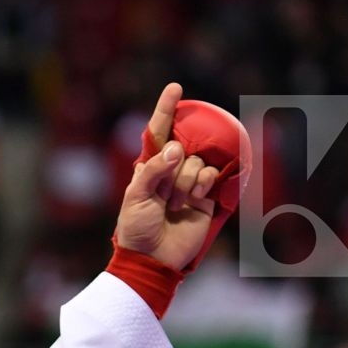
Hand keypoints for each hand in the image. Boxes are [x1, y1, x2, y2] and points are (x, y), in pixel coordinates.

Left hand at [114, 83, 222, 271]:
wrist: (152, 258)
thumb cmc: (136, 228)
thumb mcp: (136, 197)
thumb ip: (154, 170)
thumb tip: (177, 149)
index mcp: (149, 168)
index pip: (159, 134)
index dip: (166, 111)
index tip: (175, 88)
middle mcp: (171, 170)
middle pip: (182, 147)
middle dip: (173, 168)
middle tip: (164, 194)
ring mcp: (190, 182)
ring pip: (197, 161)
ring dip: (186, 182)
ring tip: (175, 205)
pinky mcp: (207, 196)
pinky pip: (211, 175)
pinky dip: (203, 183)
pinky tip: (195, 199)